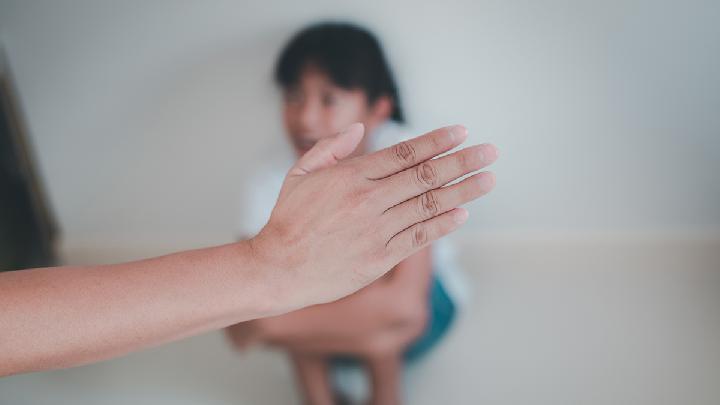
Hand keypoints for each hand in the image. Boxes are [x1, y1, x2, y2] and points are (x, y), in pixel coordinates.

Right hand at [250, 123, 497, 312]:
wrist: (279, 268)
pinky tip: (463, 213)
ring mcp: (377, 229)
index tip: (461, 133)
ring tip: (488, 179)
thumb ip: (331, 148)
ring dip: (463, 190)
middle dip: (462, 161)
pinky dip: (444, 224)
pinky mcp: (380, 257)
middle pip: (426, 175)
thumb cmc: (288, 220)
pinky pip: (420, 237)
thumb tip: (359, 129)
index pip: (405, 152)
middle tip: (490, 152)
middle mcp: (368, 199)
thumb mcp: (299, 173)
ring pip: (429, 204)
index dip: (437, 141)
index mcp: (351, 175)